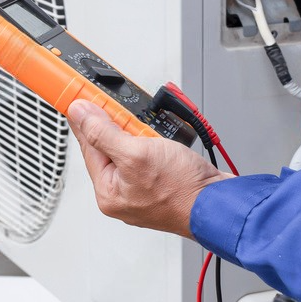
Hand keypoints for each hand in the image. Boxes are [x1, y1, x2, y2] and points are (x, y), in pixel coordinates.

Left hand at [66, 100, 231, 237]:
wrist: (220, 203)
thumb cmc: (183, 190)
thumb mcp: (136, 153)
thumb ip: (103, 133)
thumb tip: (80, 114)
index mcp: (108, 191)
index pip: (87, 145)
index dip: (86, 118)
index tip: (80, 98)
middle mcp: (122, 193)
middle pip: (108, 145)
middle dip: (120, 126)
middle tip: (131, 117)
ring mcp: (142, 188)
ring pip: (131, 147)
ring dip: (141, 133)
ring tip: (154, 135)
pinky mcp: (161, 182)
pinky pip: (149, 154)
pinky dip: (154, 142)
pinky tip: (163, 140)